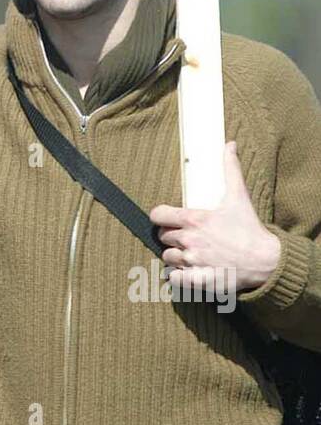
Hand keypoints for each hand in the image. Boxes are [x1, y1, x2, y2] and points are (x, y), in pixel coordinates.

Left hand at [150, 143, 280, 297]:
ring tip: (189, 253)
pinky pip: (174, 278)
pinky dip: (177, 275)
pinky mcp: (198, 280)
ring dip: (175, 255)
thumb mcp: (238, 196)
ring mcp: (193, 261)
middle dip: (172, 235)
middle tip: (185, 236)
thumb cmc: (250, 229)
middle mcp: (190, 240)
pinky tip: (186, 271)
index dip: (160, 216)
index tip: (167, 219)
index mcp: (195, 220)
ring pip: (168, 257)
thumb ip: (230, 169)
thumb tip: (229, 144)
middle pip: (163, 237)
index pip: (159, 215)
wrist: (265, 260)